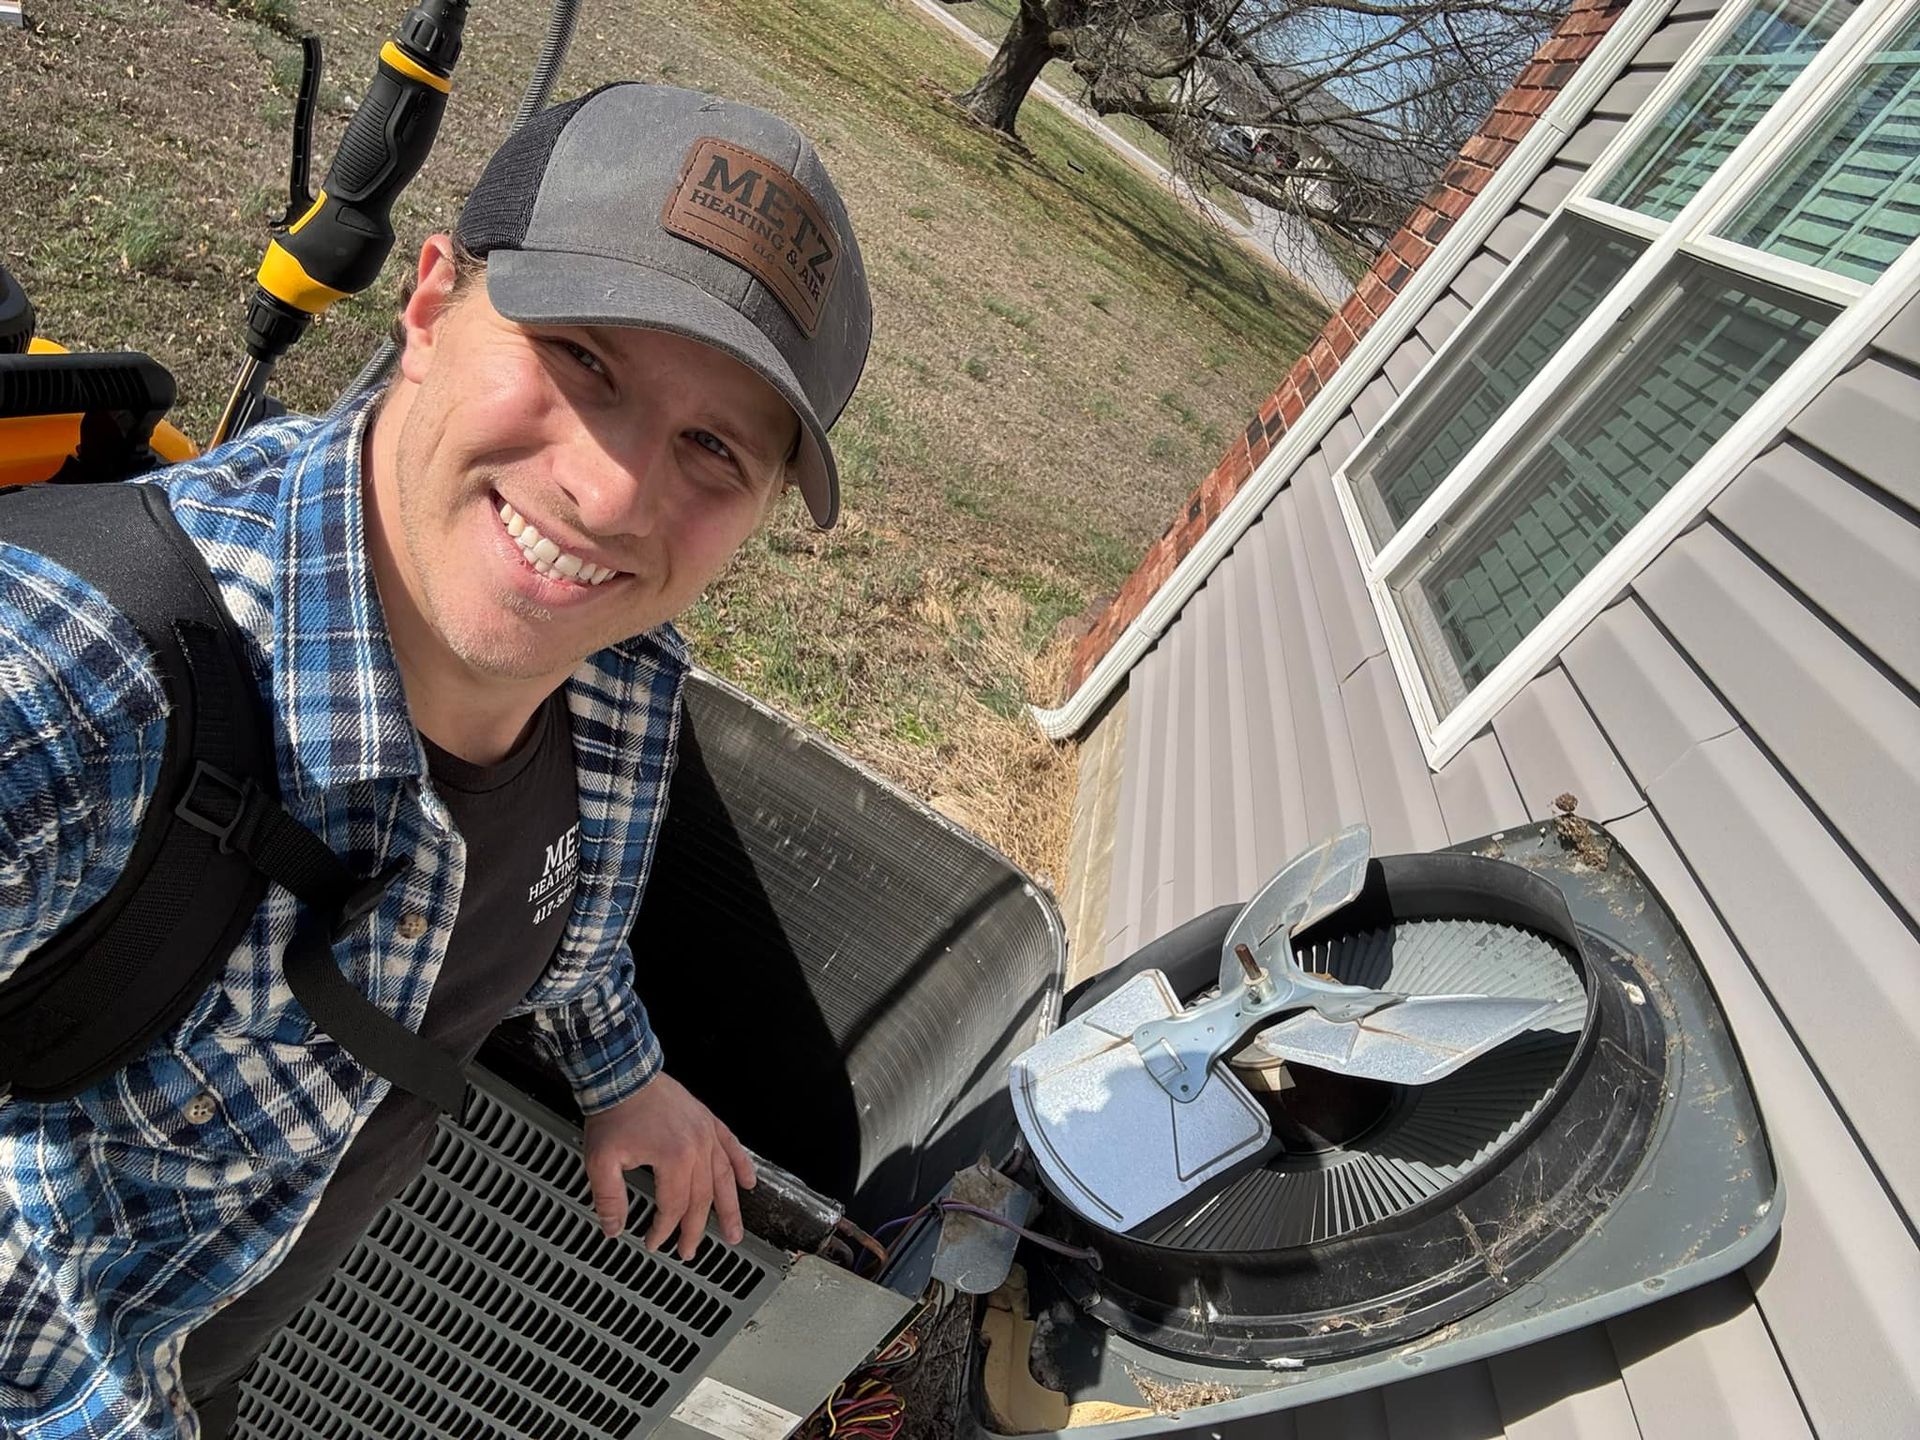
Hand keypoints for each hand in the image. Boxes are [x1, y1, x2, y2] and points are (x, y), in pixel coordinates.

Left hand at [583, 1072, 755, 1259]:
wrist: (622, 1073)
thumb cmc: (614, 1113)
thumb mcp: (601, 1161)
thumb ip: (609, 1199)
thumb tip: (614, 1228)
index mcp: (674, 1159)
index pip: (673, 1207)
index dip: (663, 1230)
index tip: (652, 1242)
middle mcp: (697, 1148)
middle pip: (701, 1199)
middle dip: (695, 1230)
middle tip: (689, 1251)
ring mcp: (706, 1133)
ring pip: (724, 1178)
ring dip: (730, 1209)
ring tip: (735, 1232)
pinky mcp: (707, 1120)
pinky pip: (732, 1146)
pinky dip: (741, 1166)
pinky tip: (748, 1182)